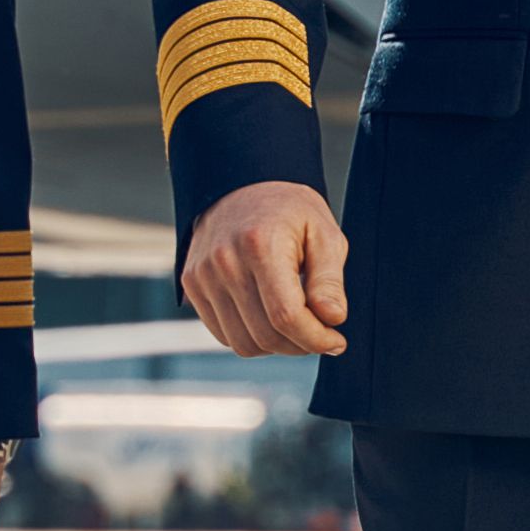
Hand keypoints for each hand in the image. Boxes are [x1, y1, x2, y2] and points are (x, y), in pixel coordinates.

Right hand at [180, 181, 348, 356]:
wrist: (242, 184)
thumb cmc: (290, 210)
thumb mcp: (324, 234)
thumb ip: (329, 280)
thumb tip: (332, 319)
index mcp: (260, 245)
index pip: (286, 316)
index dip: (316, 338)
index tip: (337, 341)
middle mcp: (224, 262)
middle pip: (266, 335)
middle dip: (301, 345)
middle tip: (321, 333)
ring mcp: (203, 276)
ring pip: (243, 343)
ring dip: (276, 346)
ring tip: (297, 327)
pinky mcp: (192, 285)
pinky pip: (223, 334)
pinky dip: (252, 337)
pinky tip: (270, 319)